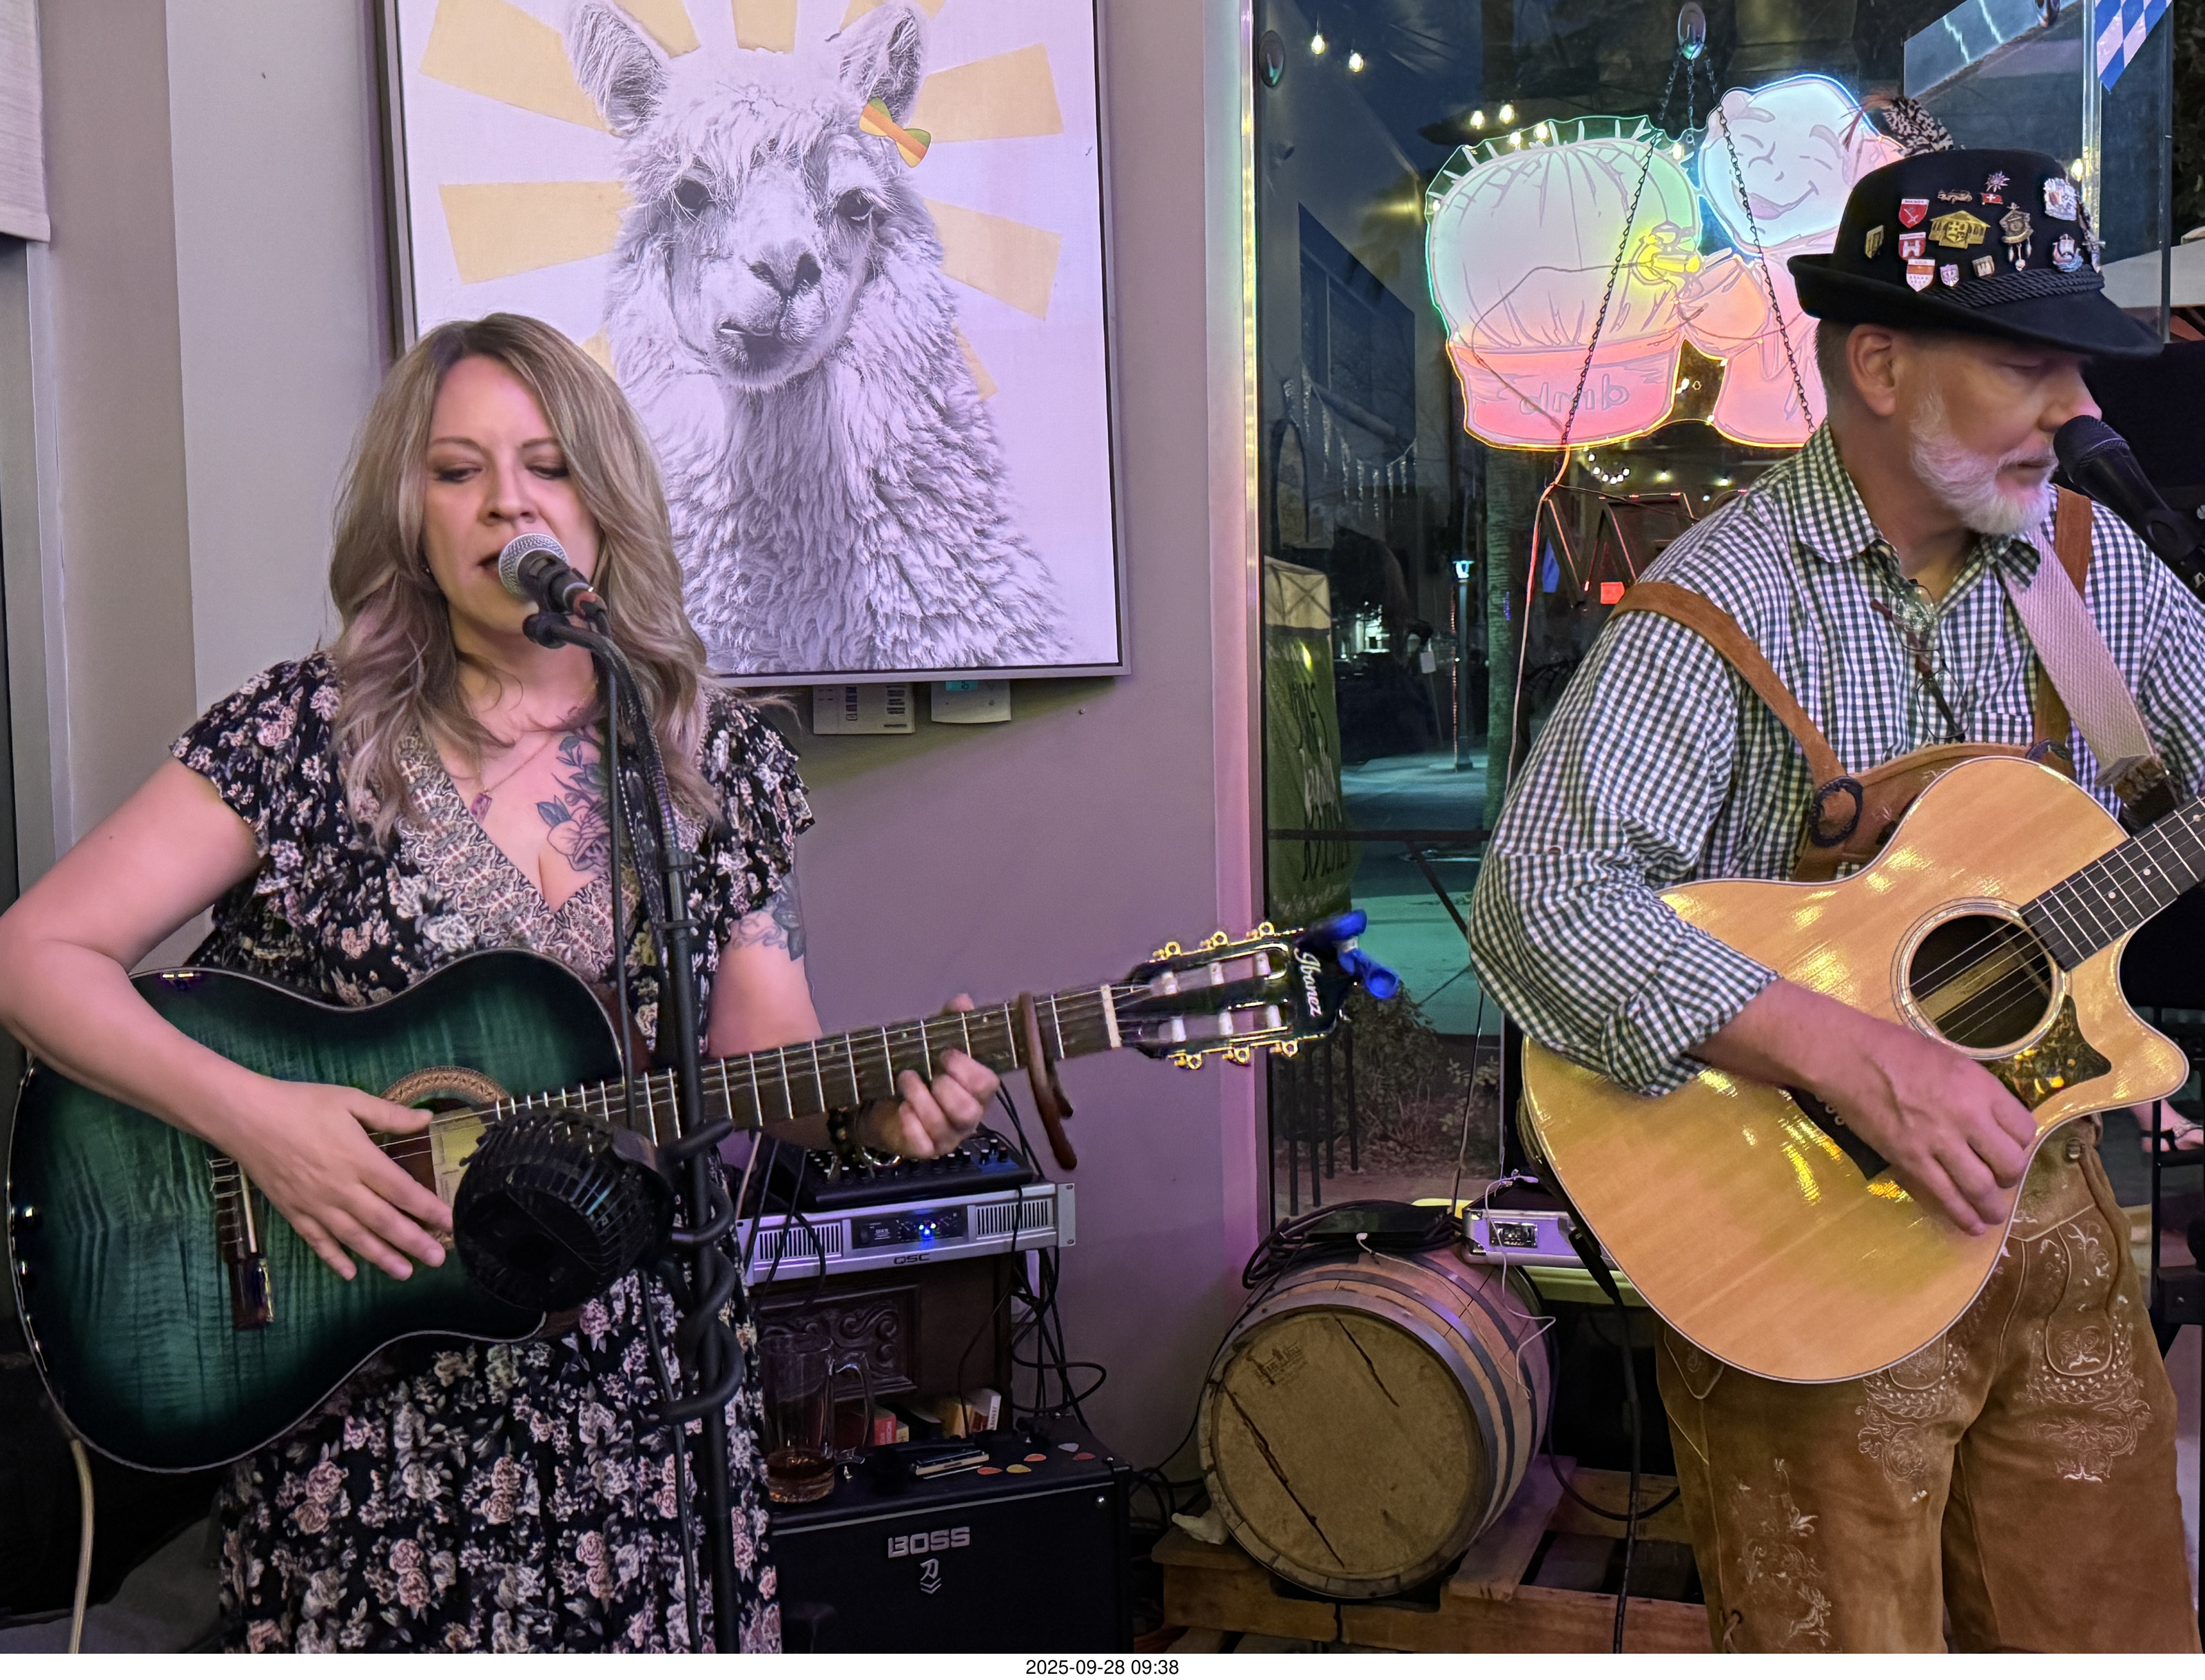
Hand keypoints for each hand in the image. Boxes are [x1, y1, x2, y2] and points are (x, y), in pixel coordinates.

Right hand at [205, 1077, 453, 1280]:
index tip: (451, 1223)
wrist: (246, 1118)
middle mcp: (341, 1189)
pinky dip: (334, 1259)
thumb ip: (390, 1114)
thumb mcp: (350, 1100)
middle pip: (383, 1221)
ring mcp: (315, 1204)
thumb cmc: (301, 1104)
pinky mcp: (293, 1212)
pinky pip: (318, 1241)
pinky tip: (350, 1273)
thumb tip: (427, 1120)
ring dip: (381, 1257)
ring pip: (354, 1238)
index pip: (402, 1191)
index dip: (429, 1209)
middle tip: (438, 1259)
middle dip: (413, 1242)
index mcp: (359, 1159)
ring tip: (405, 1273)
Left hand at [862, 993, 1000, 1158]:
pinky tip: (902, 1107)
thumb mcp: (933, 1045)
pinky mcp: (925, 1150)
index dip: (967, 1069)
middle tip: (928, 1070)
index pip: (987, 1085)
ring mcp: (947, 1136)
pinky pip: (922, 1143)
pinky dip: (910, 1122)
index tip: (946, 1054)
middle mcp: (968, 1117)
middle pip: (968, 1110)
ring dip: (920, 1098)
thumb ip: (950, 1023)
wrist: (886, 1106)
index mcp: (977, 1091)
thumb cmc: (920, 1074)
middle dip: (945, 1087)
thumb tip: (963, 1001)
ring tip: (906, 1079)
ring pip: (942, 1125)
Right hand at [1815, 1016, 2037, 1234]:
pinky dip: (1963, 1215)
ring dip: (1992, 1206)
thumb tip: (1988, 1119)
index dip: (2020, 1142)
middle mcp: (1967, 1117)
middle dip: (2010, 1175)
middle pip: (2010, 1162)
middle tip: (2000, 1177)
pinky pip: (1945, 1195)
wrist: (1847, 1059)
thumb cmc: (1896, 1050)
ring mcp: (1938, 1142)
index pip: (2024, 1128)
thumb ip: (1975, 1091)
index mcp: (1980, 1087)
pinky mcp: (1910, 1160)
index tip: (2009, 1145)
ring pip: (1982, 1187)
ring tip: (1993, 1214)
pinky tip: (1972, 1225)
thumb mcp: (1951, 1060)